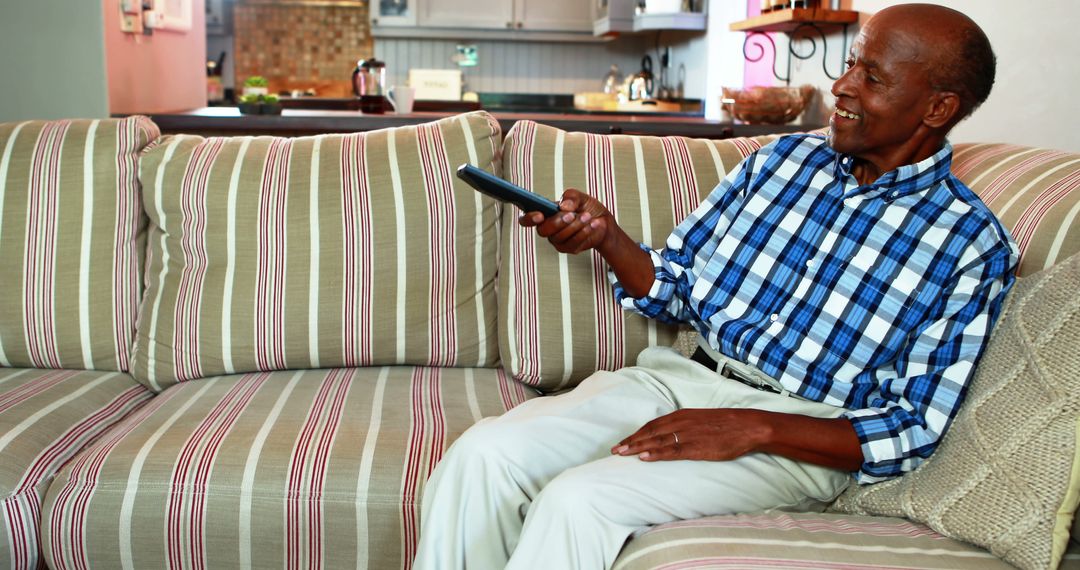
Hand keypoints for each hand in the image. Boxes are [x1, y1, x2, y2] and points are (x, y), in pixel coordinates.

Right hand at [519, 189, 614, 254]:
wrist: (602, 221)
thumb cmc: (586, 208)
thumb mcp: (580, 197)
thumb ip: (571, 197)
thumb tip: (563, 206)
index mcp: (544, 214)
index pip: (526, 219)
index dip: (528, 218)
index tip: (539, 215)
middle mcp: (547, 228)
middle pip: (543, 230)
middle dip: (557, 222)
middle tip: (572, 214)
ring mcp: (557, 240)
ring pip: (559, 237)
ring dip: (575, 225)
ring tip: (587, 216)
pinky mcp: (569, 248)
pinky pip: (572, 243)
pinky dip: (584, 232)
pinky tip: (592, 224)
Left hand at [611, 408, 771, 461]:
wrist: (747, 426)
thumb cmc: (726, 425)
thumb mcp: (700, 420)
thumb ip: (684, 425)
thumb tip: (671, 434)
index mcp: (681, 415)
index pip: (652, 425)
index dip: (636, 434)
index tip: (623, 442)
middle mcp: (681, 422)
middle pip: (649, 432)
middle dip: (631, 441)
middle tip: (615, 450)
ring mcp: (688, 435)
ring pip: (657, 441)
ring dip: (637, 448)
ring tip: (623, 454)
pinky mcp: (697, 447)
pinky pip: (672, 451)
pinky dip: (656, 454)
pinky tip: (644, 458)